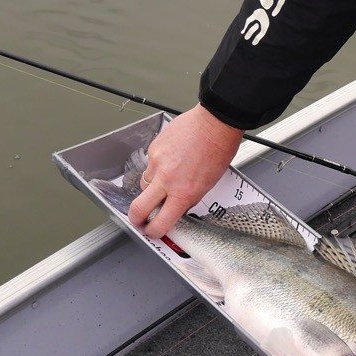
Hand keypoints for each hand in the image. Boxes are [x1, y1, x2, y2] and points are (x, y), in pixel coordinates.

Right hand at [129, 104, 244, 238]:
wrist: (215, 123)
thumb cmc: (219, 150)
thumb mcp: (209, 183)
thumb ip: (190, 197)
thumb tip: (178, 206)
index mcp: (184, 193)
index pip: (160, 223)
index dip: (154, 232)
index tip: (153, 231)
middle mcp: (167, 180)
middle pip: (138, 208)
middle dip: (136, 218)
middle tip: (139, 219)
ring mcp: (157, 163)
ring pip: (144, 184)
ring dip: (151, 187)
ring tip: (166, 179)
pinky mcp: (153, 149)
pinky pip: (150, 164)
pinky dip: (157, 166)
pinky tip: (171, 159)